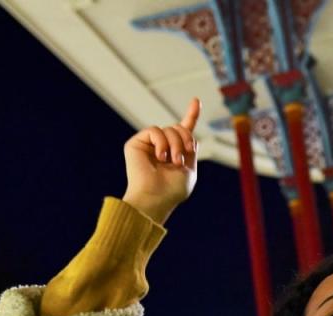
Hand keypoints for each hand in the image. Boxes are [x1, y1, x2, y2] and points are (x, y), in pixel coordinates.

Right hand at [122, 98, 201, 224]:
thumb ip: (190, 150)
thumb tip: (188, 130)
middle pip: (179, 128)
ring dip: (176, 144)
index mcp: (176, 152)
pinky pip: (154, 130)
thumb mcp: (189, 170)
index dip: (191, 114)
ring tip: (172, 161)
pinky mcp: (136, 143)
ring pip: (169, 129)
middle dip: (186, 140)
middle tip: (182, 158)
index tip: (196, 100)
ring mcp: (149, 144)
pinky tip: (160, 156)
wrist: (156, 198)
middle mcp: (162, 146)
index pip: (184, 130)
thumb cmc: (173, 190)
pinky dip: (161, 142)